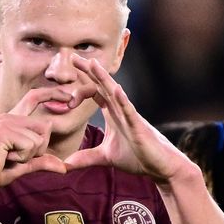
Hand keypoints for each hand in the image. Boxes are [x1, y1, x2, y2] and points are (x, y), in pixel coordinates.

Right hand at [0, 88, 79, 192]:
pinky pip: (29, 145)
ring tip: (8, 158)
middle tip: (17, 157)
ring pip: (39, 139)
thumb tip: (64, 167)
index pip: (34, 97)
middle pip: (46, 127)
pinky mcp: (3, 131)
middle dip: (39, 149)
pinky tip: (5, 158)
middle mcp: (10, 116)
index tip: (70, 96)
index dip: (53, 93)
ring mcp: (6, 122)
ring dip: (29, 156)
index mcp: (13, 120)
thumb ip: (42, 162)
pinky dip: (22, 158)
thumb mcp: (23, 165)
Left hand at [64, 55, 189, 181]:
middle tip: (73, 56)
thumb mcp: (105, 157)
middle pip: (102, 85)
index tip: (66, 100)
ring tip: (93, 64)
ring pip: (115, 93)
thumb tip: (64, 165)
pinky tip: (117, 90)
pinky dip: (123, 100)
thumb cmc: (137, 157)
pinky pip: (130, 110)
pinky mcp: (138, 126)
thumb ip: (85, 158)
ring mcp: (130, 116)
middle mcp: (120, 110)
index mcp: (112, 113)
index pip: (95, 93)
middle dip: (89, 71)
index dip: (80, 90)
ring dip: (103, 78)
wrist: (159, 166)